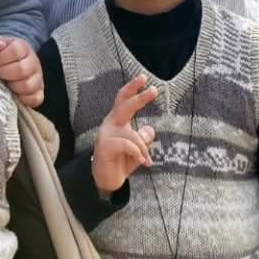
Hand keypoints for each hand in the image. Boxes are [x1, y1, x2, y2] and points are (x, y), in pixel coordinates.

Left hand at [0, 35, 43, 107]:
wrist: (5, 66)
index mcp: (23, 47)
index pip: (16, 51)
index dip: (1, 57)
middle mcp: (33, 62)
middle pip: (22, 69)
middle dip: (4, 73)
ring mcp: (37, 78)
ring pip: (28, 85)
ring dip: (12, 86)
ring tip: (4, 84)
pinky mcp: (38, 93)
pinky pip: (34, 99)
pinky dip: (22, 99)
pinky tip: (12, 94)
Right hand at [91, 75, 157, 194]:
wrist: (106, 180)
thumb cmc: (121, 161)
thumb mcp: (137, 149)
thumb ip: (142, 138)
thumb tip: (150, 129)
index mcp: (117, 120)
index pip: (123, 99)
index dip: (132, 88)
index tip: (143, 78)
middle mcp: (110, 124)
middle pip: (124, 105)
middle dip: (139, 97)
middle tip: (154, 90)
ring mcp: (105, 134)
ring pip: (131, 133)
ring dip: (143, 148)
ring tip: (148, 160)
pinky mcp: (104, 146)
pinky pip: (127, 145)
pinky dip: (138, 153)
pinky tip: (143, 162)